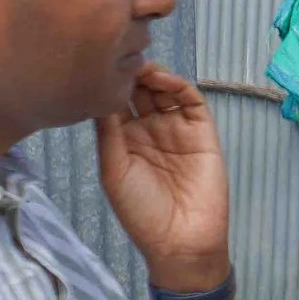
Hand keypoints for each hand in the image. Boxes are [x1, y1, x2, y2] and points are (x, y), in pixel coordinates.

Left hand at [97, 64, 230, 290]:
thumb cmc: (141, 211)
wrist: (181, 239)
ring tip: (140, 67)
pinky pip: (190, 101)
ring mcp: (177, 129)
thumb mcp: (113, 170)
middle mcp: (150, 131)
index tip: (96, 67)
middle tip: (120, 60)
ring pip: (163, 91)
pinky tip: (162, 79)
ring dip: (152, 75)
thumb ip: (108, 131)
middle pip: (139, 90)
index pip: (115, 102)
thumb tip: (98, 93)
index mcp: (124, 141)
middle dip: (129, 74)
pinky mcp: (202, 131)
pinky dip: (178, 85)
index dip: (107, 84)